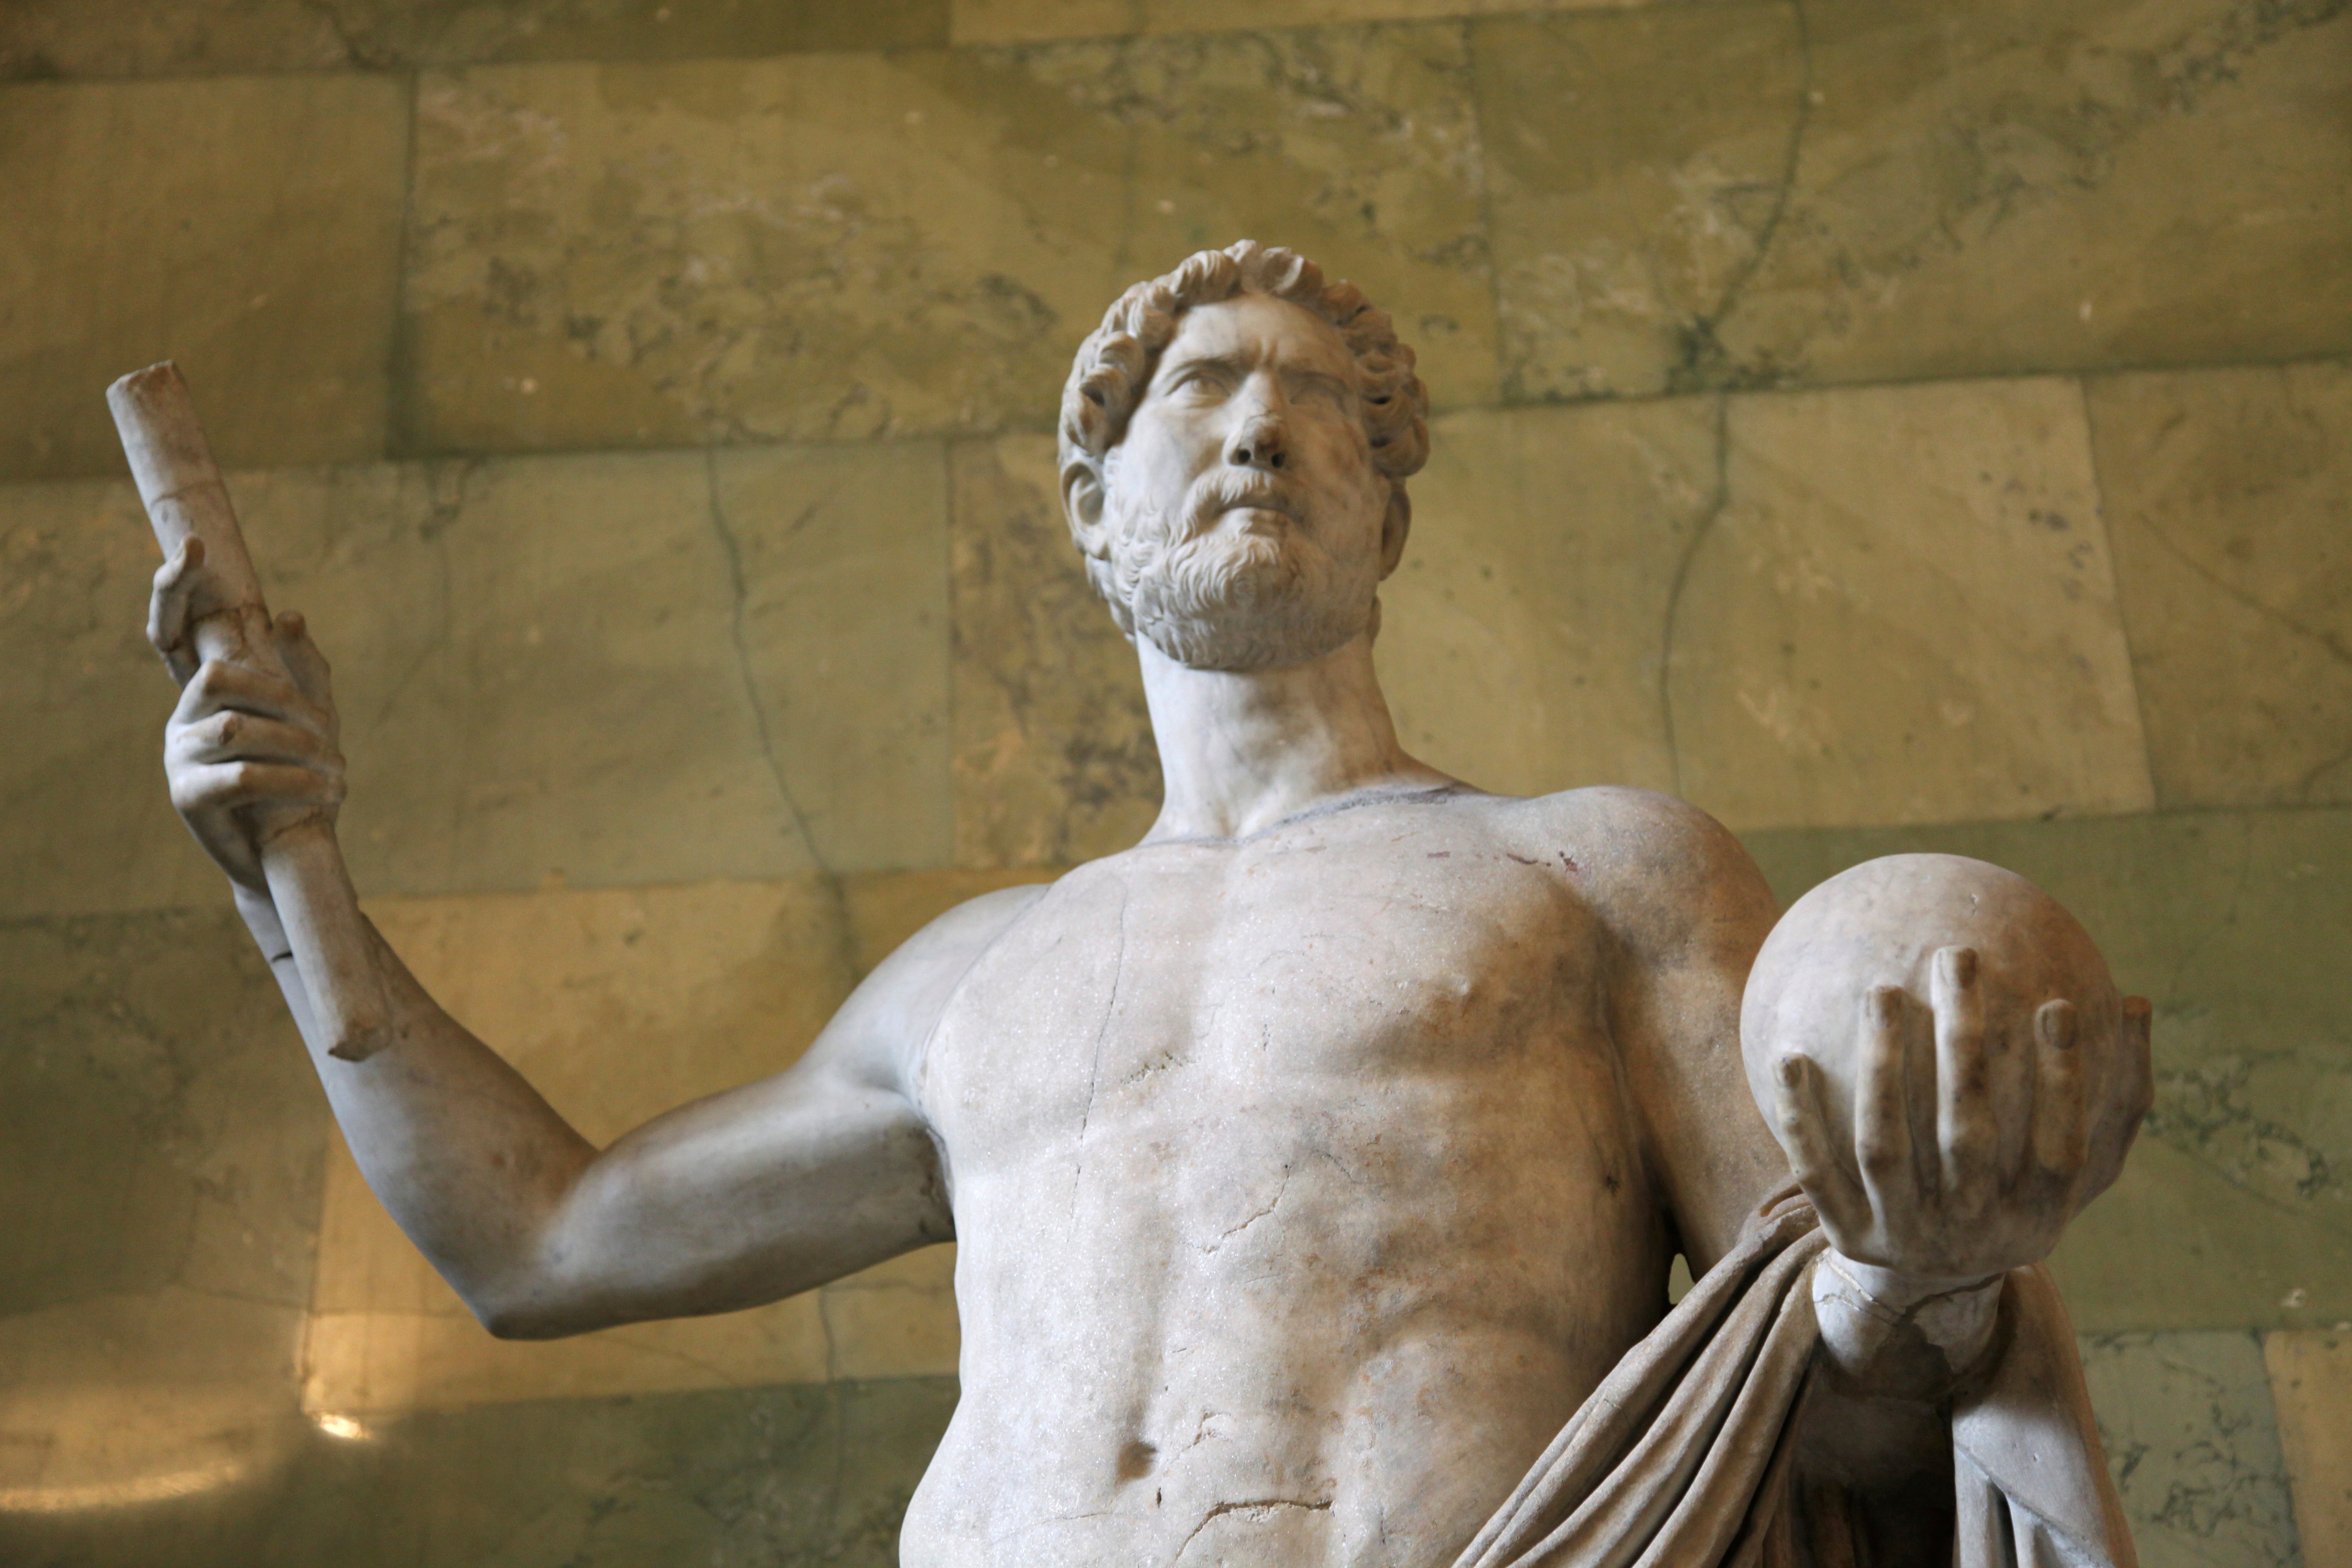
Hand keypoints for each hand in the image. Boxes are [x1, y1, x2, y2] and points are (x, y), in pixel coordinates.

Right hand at [150, 538, 345, 892]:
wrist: (292, 849)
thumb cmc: (301, 776)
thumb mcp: (314, 720)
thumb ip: (304, 671)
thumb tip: (290, 615)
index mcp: (206, 694)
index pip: (172, 631)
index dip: (173, 589)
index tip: (190, 546)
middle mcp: (182, 718)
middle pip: (219, 678)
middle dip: (284, 699)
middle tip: (331, 732)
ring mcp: (178, 757)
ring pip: (237, 729)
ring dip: (299, 746)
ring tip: (339, 771)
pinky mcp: (189, 798)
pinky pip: (241, 774)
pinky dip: (292, 779)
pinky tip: (324, 789)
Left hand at [1770, 945, 2152, 1284]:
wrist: (1929, 1292)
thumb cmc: (2016, 1199)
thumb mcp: (2079, 1172)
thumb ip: (2116, 1100)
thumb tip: (2139, 1002)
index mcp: (2035, 1222)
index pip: (2057, 1149)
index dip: (2063, 1081)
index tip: (2058, 1002)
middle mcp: (1970, 1234)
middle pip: (1966, 1136)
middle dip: (1963, 1043)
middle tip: (1956, 956)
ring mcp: (1903, 1238)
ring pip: (1884, 1148)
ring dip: (1881, 1066)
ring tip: (1880, 988)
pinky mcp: (1845, 1238)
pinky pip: (1814, 1170)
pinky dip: (1800, 1115)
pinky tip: (1789, 1054)